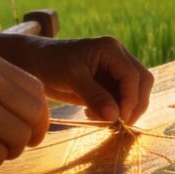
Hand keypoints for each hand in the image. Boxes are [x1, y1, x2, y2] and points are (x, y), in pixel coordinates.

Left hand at [6, 35, 153, 124]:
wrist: (33, 63)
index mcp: (111, 49)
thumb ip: (95, 96)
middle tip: (120, 124)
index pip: (133, 76)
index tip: (121, 119)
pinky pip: (119, 99)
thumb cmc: (50, 63)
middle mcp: (117, 58)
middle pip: (141, 82)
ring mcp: (113, 70)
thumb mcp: (72, 78)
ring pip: (133, 92)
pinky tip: (92, 113)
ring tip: (100, 118)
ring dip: (123, 109)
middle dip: (134, 104)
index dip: (131, 99)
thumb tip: (115, 117)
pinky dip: (112, 110)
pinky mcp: (106, 83)